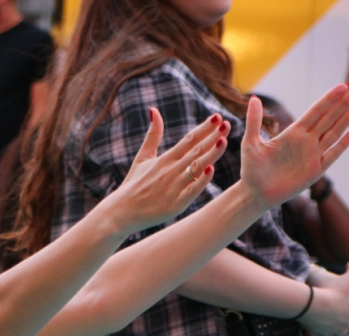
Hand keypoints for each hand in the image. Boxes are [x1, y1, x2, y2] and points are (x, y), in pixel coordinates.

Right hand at [99, 109, 225, 235]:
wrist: (120, 212)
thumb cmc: (133, 185)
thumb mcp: (142, 158)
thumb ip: (152, 135)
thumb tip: (153, 110)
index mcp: (165, 160)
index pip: (188, 140)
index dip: (204, 128)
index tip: (218, 117)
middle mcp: (170, 171)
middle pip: (195, 151)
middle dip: (212, 137)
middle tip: (228, 125)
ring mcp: (173, 187)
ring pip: (196, 168)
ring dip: (210, 154)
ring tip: (223, 141)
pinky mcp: (174, 204)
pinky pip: (191, 191)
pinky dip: (200, 181)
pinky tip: (211, 169)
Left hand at [238, 87, 348, 208]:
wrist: (254, 194)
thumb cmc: (251, 169)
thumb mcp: (250, 143)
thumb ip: (254, 121)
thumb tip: (254, 98)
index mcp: (293, 132)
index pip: (315, 111)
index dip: (329, 99)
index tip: (342, 86)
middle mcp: (307, 141)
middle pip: (329, 118)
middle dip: (343, 103)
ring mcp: (313, 155)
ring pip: (334, 133)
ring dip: (347, 118)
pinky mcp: (315, 171)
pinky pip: (331, 156)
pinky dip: (342, 145)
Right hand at [300, 261, 348, 335]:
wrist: (310, 304)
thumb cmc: (332, 292)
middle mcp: (343, 326)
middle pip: (347, 328)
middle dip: (343, 323)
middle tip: (336, 313)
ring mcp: (329, 332)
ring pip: (334, 335)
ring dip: (331, 330)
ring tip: (325, 322)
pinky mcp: (316, 334)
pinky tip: (312, 330)